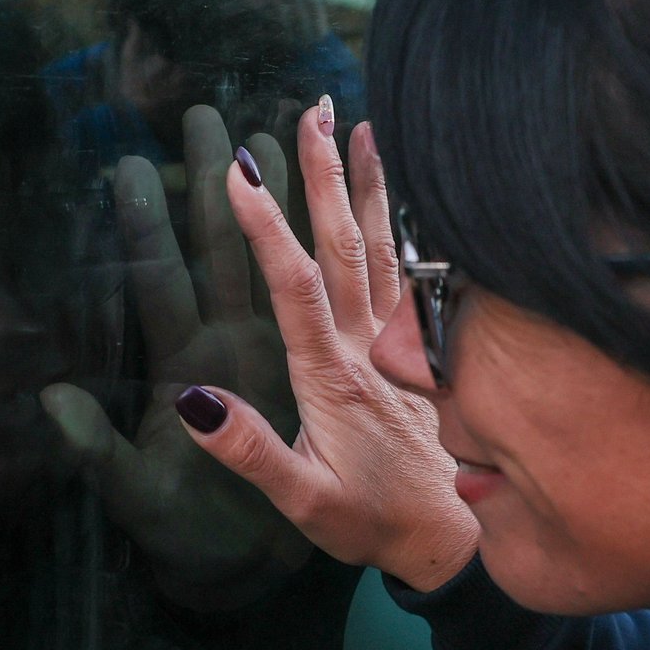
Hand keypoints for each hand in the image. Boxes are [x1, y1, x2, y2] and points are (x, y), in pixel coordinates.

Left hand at [42, 105, 313, 609]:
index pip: (160, 282)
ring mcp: (271, 357)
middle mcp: (226, 349)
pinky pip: (328, 300)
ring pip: (275, 262)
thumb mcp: (133, 499)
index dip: (145, 228)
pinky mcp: (312, 376)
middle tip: (200, 112)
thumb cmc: (185, 539)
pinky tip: (351, 210)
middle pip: (216, 250)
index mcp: (185, 369)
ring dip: (275, 199)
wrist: (242, 572)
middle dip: (208, 182)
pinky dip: (334, 253)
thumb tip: (49, 400)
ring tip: (277, 131)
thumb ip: (94, 453)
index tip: (128, 166)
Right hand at [174, 104, 477, 590]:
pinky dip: (407, 219)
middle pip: (344, 244)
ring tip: (362, 124)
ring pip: (385, 246)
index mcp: (332, 375)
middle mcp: (369, 345)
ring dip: (370, 183)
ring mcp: (401, 341)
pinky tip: (402, 188)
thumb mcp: (304, 503)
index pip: (295, 284)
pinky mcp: (422, 347)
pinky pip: (415, 268)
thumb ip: (251, 453)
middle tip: (312, 110)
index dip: (267, 225)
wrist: (453, 539)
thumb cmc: (372, 522)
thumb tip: (196, 400)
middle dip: (324, 175)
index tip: (243, 168)